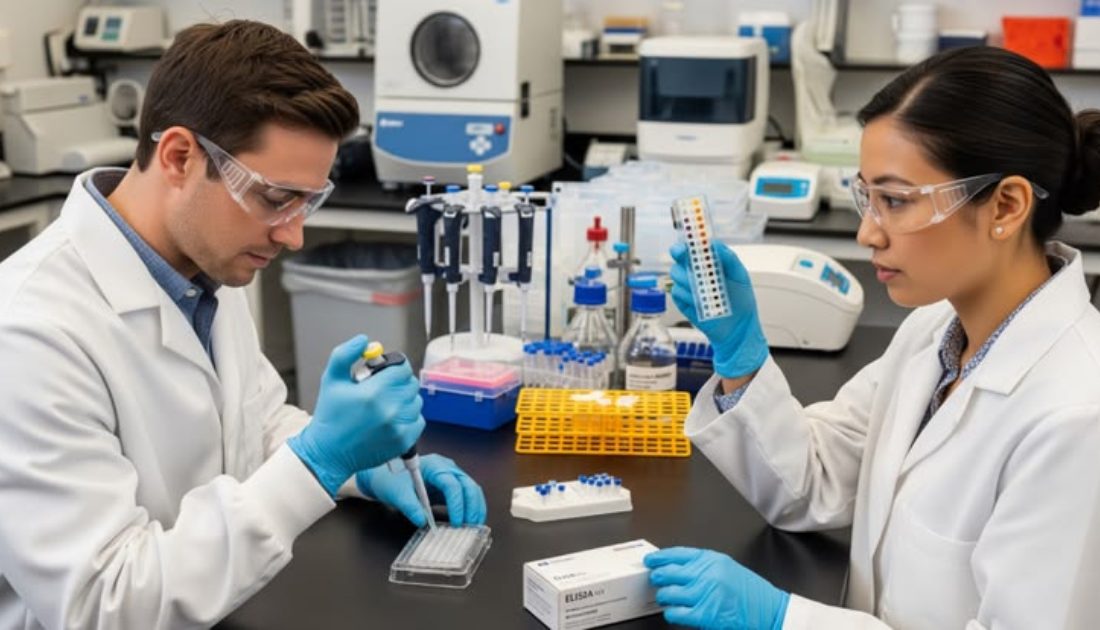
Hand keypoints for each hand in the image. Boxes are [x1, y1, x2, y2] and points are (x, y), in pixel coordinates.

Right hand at [288, 335, 424, 497]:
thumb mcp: (331, 379)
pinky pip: (418, 420)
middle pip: (411, 383)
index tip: (386, 371)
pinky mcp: (403, 441)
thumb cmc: (330, 417)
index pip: (402, 368)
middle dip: (398, 382)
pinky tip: (392, 418)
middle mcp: (390, 410)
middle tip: (383, 388)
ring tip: (386, 404)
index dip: (394, 366)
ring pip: (416, 401)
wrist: (328, 453)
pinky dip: (409, 417)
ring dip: (404, 399)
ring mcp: (398, 427)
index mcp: (373, 392)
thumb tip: (364, 340)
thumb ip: (345, 354)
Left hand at [355, 454, 487, 526]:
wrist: (387, 478)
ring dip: (476, 508)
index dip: (456, 504)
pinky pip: (466, 495)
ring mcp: (451, 476)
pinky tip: (471, 521)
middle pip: (468, 485)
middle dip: (472, 506)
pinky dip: (471, 508)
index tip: (456, 522)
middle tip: (471, 526)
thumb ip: (410, 506)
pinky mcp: (451, 486)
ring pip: (472, 489)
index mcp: (434, 466)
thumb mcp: (397, 494)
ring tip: (475, 526)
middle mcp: (447, 468)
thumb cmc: (392, 480)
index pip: (451, 483)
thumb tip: (422, 521)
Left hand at [645, 547, 788, 629]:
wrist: (768, 610)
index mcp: (711, 560)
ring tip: (668, 598)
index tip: (651, 560)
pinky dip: (672, 613)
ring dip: (665, 597)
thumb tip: (676, 566)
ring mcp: (704, 594)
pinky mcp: (704, 614)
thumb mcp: (726, 568)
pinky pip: (675, 612)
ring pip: (667, 593)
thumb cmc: (750, 592)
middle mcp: (706, 574)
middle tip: (656, 580)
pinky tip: (676, 612)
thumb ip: (703, 565)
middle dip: (658, 577)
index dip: (660, 557)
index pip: (677, 554)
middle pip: (668, 572)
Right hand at [669, 241, 767, 377]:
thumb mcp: (740, 275)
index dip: (686, 243)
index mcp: (708, 260)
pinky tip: (703, 303)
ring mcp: (687, 285)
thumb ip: (728, 257)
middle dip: (683, 260)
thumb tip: (713, 244)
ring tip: (708, 292)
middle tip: (695, 267)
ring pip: (676, 274)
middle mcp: (695, 270)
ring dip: (690, 281)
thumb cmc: (741, 299)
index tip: (686, 246)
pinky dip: (689, 297)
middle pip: (678, 258)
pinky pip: (677, 293)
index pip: (692, 245)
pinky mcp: (682, 301)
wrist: (737, 328)